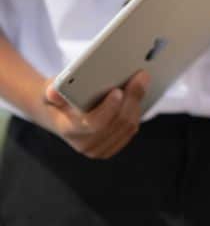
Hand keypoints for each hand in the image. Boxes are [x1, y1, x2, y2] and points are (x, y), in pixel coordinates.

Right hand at [35, 70, 149, 158]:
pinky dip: (137, 111)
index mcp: (69, 130)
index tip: (118, 91)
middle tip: (142, 76)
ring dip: (137, 103)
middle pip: (118, 122)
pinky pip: (131, 130)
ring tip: (142, 81)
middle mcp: (84, 144)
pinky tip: (138, 95)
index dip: (109, 108)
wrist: (59, 116)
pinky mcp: (111, 147)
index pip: (94, 122)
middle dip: (132, 97)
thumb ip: (53, 89)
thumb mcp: (52, 89)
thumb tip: (54, 92)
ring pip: (128, 126)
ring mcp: (99, 149)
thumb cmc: (59, 98)